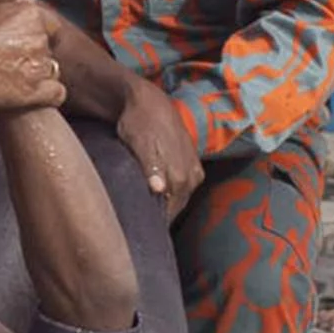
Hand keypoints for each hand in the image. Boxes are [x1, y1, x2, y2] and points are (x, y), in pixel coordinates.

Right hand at [0, 0, 66, 113]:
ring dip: (34, 78)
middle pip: (47, 52)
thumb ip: (6, 14)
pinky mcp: (33, 88)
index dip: (39, 40)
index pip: (51, 28)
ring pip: (50, 72)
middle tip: (7, 68)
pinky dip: (46, 97)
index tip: (24, 49)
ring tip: (7, 82)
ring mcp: (38, 62)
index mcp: (31, 12)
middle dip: (32, 60)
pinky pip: (57, 94)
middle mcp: (39, 36)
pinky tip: (26, 99)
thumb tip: (6, 17)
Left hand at [118, 72, 205, 217]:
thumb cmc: (139, 123)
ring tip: (147, 212)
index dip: (154, 223)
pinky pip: (183, 189)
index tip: (139, 231)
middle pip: (175, 208)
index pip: (168, 214)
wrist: (150, 102)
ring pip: (180, 199)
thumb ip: (150, 168)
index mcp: (180, 177)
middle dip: (160, 216)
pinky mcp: (194, 166)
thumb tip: (159, 189)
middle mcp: (192, 178)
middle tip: (139, 223)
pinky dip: (172, 195)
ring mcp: (195, 172)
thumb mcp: (139, 144)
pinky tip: (157, 196)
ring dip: (166, 206)